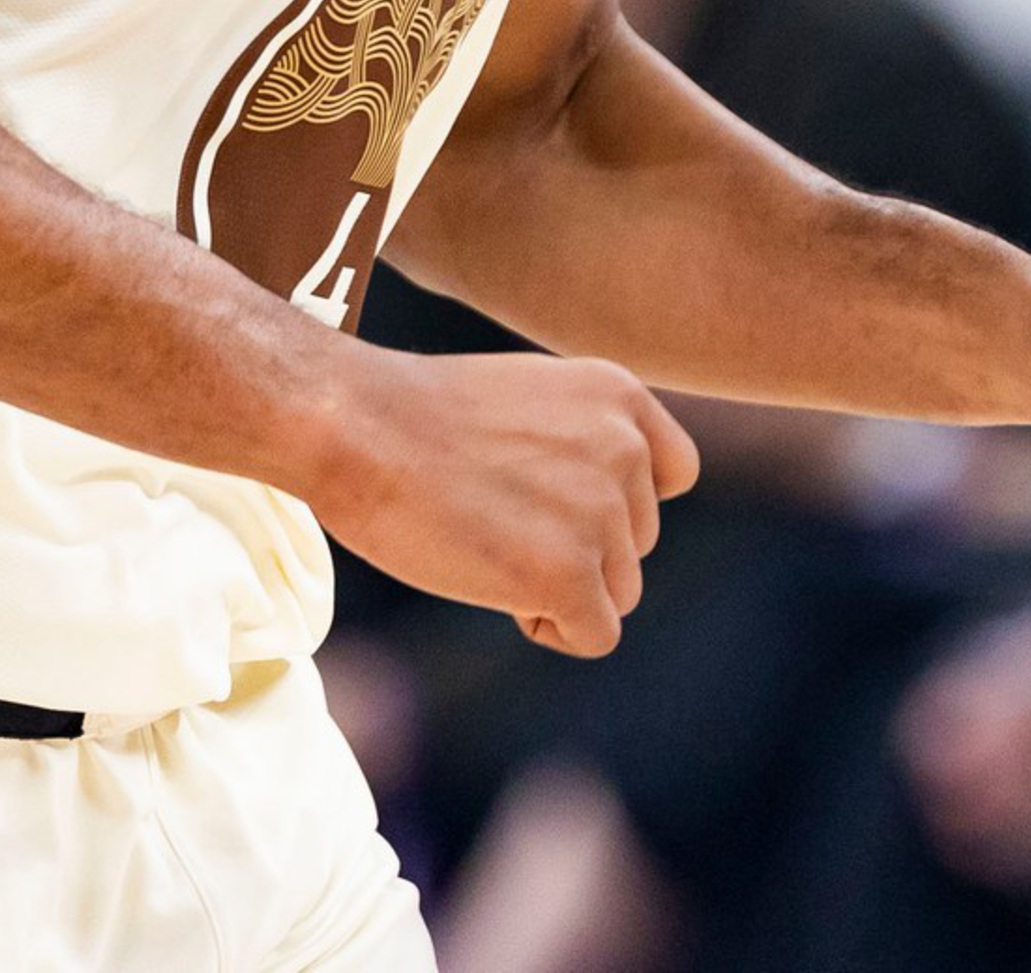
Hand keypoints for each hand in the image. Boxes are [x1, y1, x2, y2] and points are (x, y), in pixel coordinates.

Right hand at [303, 347, 697, 657]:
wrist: (357, 428)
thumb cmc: (418, 421)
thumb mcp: (531, 399)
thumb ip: (585, 443)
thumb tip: (608, 515)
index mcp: (620, 396)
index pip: (673, 474)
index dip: (618, 503)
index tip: (556, 500)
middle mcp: (626, 449)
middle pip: (635, 543)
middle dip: (575, 549)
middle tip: (494, 520)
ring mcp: (603, 513)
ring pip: (618, 592)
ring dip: (560, 589)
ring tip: (489, 545)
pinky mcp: (571, 574)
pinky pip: (597, 633)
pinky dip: (551, 627)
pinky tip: (497, 588)